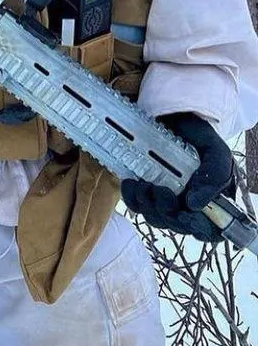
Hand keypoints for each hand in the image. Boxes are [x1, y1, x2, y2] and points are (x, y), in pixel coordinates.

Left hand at [121, 111, 234, 241]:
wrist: (173, 116)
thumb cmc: (197, 135)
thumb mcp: (215, 151)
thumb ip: (214, 175)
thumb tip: (194, 204)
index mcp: (212, 199)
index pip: (208, 229)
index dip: (197, 228)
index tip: (184, 215)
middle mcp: (190, 204)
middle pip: (177, 225)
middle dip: (165, 211)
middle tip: (158, 190)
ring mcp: (167, 198)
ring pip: (156, 218)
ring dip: (147, 204)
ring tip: (143, 184)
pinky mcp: (146, 191)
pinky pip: (136, 205)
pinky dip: (131, 198)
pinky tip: (130, 182)